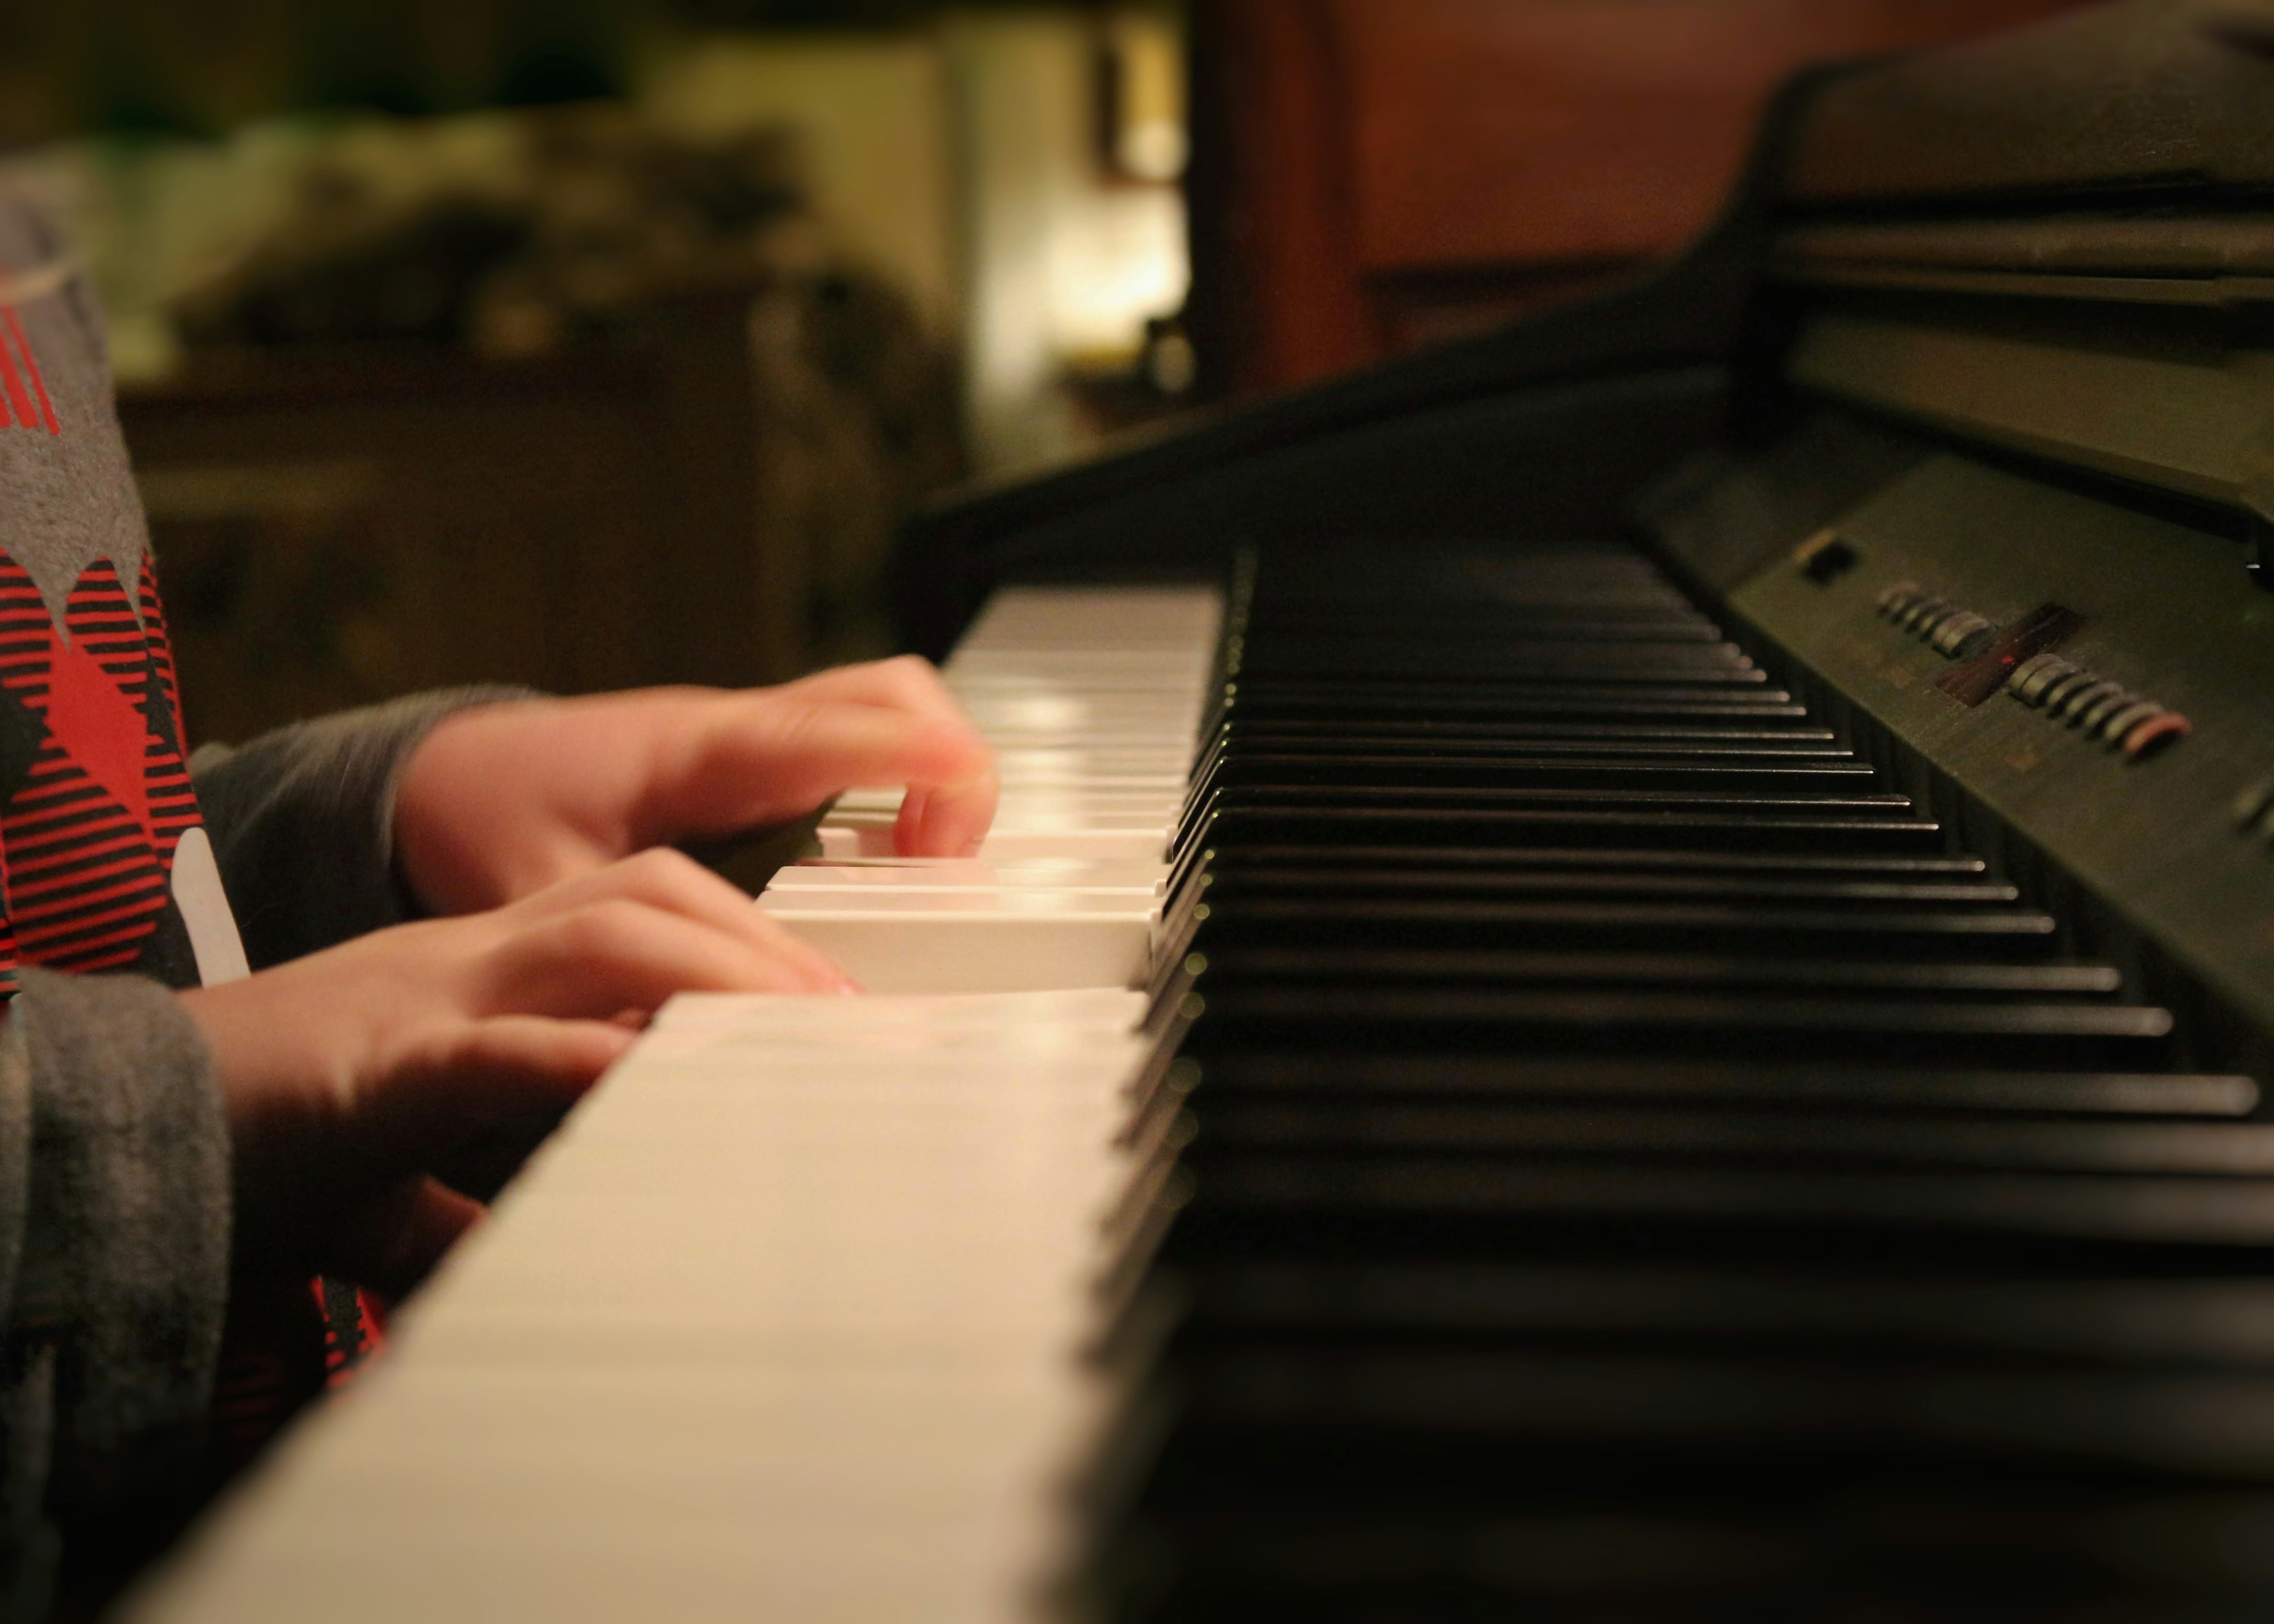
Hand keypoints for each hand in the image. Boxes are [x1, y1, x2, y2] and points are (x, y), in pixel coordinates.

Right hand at [181, 849, 852, 1296]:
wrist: (111, 1129)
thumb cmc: (254, 1147)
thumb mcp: (389, 1173)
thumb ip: (467, 1200)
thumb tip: (536, 1253)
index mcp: (472, 977)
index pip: (631, 915)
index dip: (736, 944)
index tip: (822, 1002)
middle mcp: (459, 964)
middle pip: (640, 899)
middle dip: (756, 945)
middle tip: (850, 1011)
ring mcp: (416, 1001)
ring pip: (592, 940)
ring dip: (709, 975)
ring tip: (800, 1024)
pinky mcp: (368, 1070)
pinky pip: (492, 1045)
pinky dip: (580, 1054)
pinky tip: (654, 1074)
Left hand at [395, 659, 998, 914]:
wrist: (448, 775)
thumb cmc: (487, 821)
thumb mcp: (531, 899)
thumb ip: (599, 970)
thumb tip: (666, 1047)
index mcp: (692, 751)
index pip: (825, 728)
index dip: (910, 756)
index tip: (966, 794)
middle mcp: (739, 730)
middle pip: (887, 692)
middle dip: (948, 766)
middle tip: (943, 871)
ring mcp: (758, 737)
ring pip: (887, 712)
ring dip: (935, 781)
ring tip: (926, 878)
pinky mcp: (766, 760)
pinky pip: (864, 747)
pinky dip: (905, 792)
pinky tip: (887, 874)